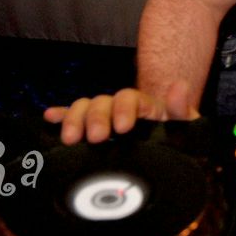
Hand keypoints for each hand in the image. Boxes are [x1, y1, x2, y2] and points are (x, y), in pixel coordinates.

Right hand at [43, 80, 199, 144]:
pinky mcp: (95, 129)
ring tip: (70, 139)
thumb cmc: (179, 135)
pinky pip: (75, 118)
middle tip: (96, 138)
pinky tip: (49, 117)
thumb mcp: (185, 124)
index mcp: (144, 105)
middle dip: (95, 118)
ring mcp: (107, 117)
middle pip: (102, 103)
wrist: (172, 149)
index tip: (122, 128)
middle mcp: (121, 107)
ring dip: (74, 119)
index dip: (123, 109)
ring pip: (85, 108)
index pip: (128, 98)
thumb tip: (180, 86)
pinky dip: (62, 116)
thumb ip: (181, 107)